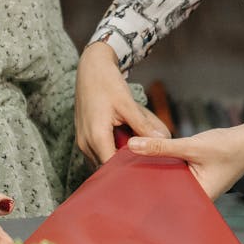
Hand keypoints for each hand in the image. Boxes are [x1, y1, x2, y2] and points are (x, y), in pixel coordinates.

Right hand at [75, 40, 169, 166]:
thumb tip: (161, 139)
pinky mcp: (84, 137)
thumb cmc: (107, 83)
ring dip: (117, 161)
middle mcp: (86, 143)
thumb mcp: (127, 104)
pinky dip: (111, 153)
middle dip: (125, 169)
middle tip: (146, 168)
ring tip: (138, 157)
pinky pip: (98, 153)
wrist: (90, 68)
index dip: (128, 174)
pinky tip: (126, 146)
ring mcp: (82, 141)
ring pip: (101, 162)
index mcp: (97, 137)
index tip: (145, 174)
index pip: (111, 169)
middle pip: (106, 169)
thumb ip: (143, 125)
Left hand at [126, 115, 243, 200]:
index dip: (144, 194)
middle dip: (146, 182)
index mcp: (197, 199)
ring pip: (168, 180)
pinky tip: (149, 158)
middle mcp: (196, 197)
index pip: (164, 200)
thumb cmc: (228, 148)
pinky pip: (174, 173)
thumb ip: (161, 147)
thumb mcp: (192, 146)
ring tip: (130, 167)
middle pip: (164, 191)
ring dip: (155, 172)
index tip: (122, 187)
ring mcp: (196, 186)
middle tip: (121, 176)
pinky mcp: (195, 176)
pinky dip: (164, 165)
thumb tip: (133, 145)